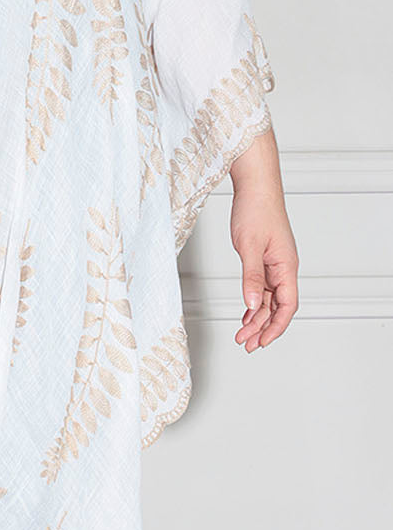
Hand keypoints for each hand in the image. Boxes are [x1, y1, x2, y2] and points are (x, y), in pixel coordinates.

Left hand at [230, 188, 298, 351]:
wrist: (255, 186)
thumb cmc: (256, 210)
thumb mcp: (249, 246)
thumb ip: (251, 278)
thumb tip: (252, 304)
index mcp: (286, 266)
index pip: (287, 306)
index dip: (276, 327)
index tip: (262, 341)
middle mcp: (284, 267)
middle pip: (278, 306)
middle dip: (263, 327)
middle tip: (247, 343)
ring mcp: (275, 263)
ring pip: (269, 298)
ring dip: (256, 316)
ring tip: (242, 333)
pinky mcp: (265, 258)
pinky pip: (262, 287)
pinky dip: (254, 301)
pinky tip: (245, 312)